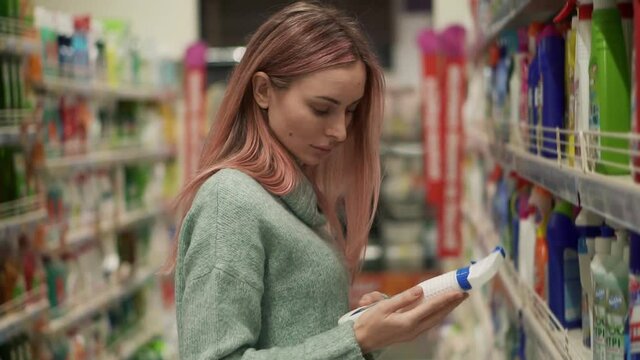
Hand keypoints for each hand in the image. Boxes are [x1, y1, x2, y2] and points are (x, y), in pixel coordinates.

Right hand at [353, 286, 467, 352]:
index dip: (446, 299)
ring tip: (456, 300)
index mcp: (407, 322)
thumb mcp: (383, 307)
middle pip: (438, 316)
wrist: (361, 340)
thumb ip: (403, 298)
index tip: (458, 291)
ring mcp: (413, 333)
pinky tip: (439, 309)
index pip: (432, 307)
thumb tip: (420, 290)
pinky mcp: (410, 334)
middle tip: (464, 293)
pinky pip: (428, 323)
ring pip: (435, 320)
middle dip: (452, 304)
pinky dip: (437, 314)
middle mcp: (413, 330)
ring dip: (447, 310)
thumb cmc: (369, 322)